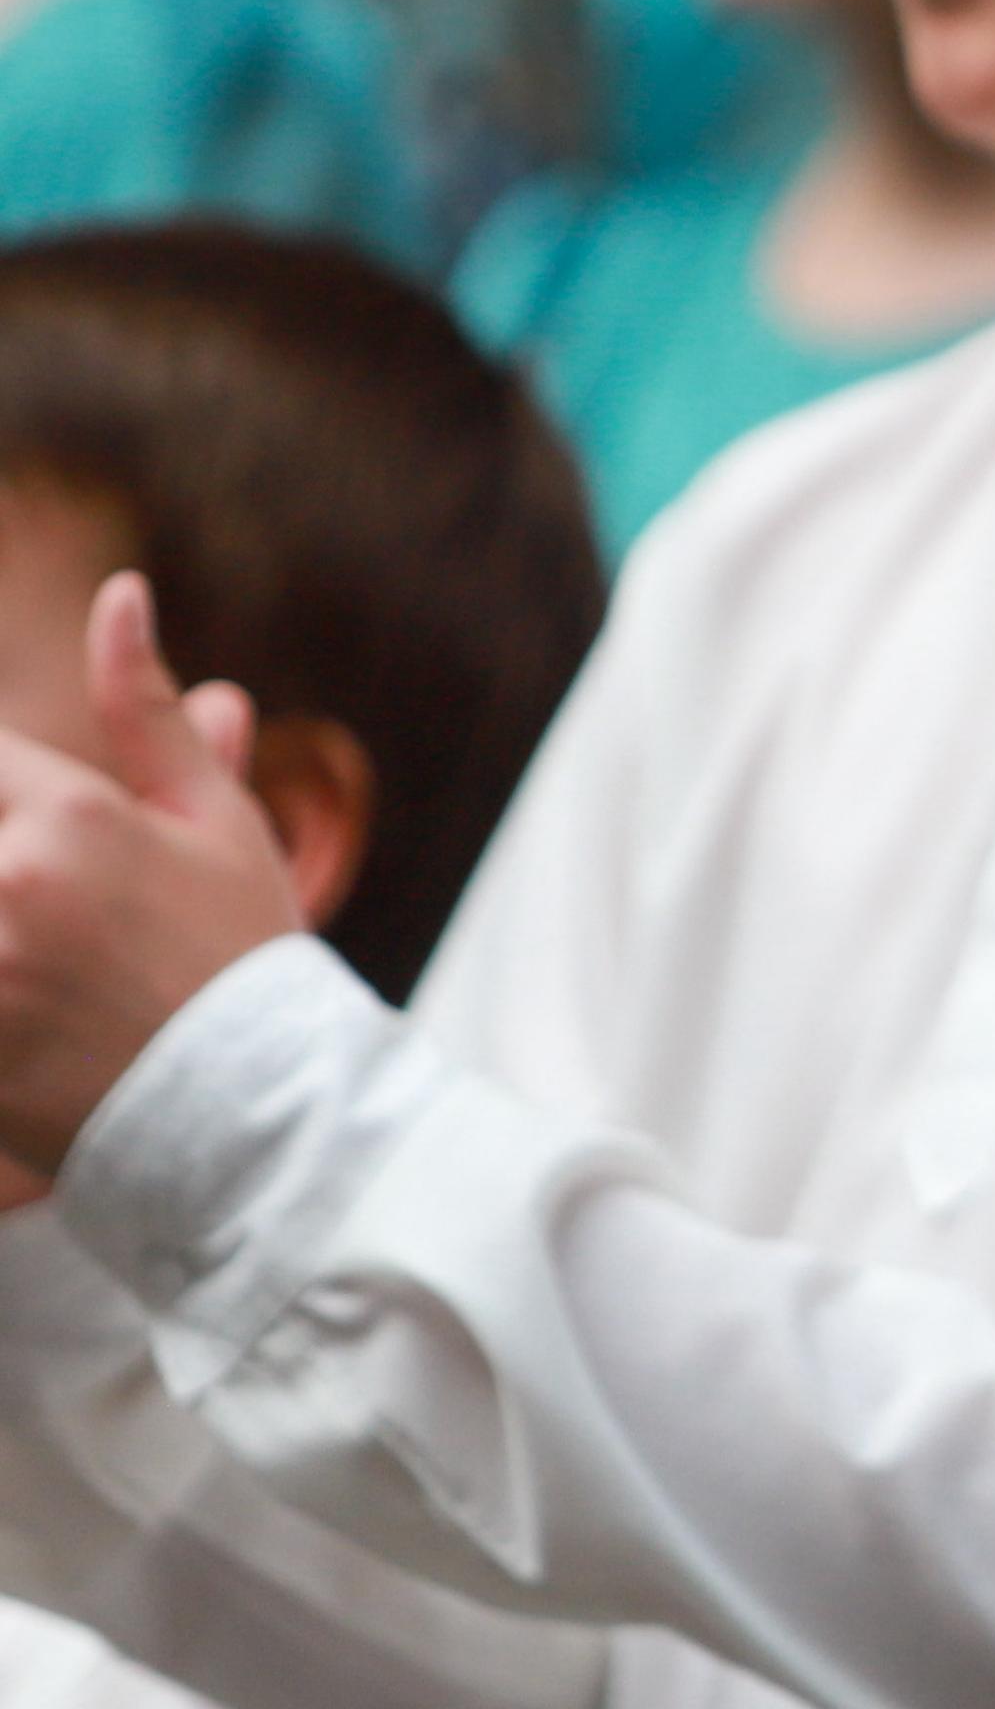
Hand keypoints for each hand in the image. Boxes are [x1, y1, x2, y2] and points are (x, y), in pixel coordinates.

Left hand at [0, 576, 301, 1182]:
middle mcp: (8, 883)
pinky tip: (12, 980)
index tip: (17, 811)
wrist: (255, 1114)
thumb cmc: (237, 953)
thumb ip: (145, 711)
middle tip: (20, 884)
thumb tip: (120, 594)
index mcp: (70, 817)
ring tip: (17, 929)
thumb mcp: (212, 822)